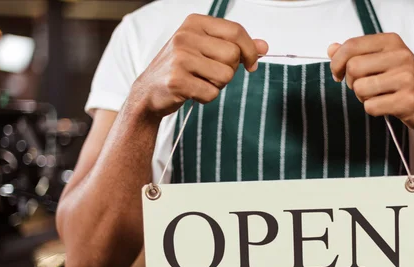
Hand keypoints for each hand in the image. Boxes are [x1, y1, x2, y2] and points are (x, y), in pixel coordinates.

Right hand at [132, 14, 267, 117]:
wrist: (149, 91)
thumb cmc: (181, 68)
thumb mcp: (206, 49)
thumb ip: (235, 45)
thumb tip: (264, 47)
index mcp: (194, 23)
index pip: (236, 31)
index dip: (250, 50)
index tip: (251, 64)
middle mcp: (185, 36)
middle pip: (233, 56)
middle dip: (229, 71)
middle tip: (211, 74)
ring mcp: (179, 58)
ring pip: (225, 76)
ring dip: (218, 85)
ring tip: (199, 82)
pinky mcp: (177, 80)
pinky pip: (211, 93)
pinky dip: (206, 97)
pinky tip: (192, 92)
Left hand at [328, 34, 413, 140]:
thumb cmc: (405, 83)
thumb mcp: (384, 61)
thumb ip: (357, 53)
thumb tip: (331, 49)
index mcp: (392, 42)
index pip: (351, 46)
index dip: (337, 62)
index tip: (338, 73)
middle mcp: (401, 56)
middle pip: (353, 68)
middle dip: (351, 82)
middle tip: (362, 88)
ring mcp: (406, 78)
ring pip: (360, 88)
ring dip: (362, 97)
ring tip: (377, 96)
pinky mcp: (407, 100)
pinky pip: (371, 107)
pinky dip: (372, 109)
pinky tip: (385, 106)